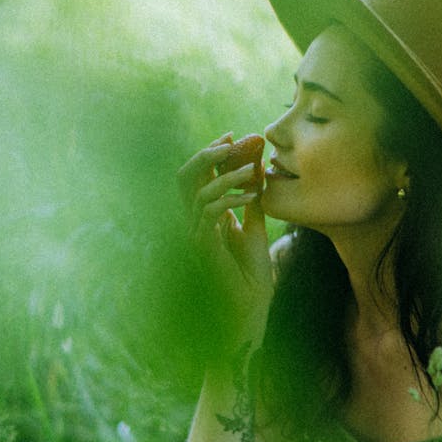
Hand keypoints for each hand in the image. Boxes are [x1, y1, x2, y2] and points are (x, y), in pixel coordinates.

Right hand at [177, 134, 272, 340]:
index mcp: (202, 214)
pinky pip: (209, 212)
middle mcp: (192, 220)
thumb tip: (256, 164)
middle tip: (233, 141)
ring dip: (227, 174)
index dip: (212, 150)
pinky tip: (253, 195)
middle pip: (185, 175)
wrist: (250, 306)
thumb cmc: (252, 271)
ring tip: (253, 169)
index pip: (198, 173)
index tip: (235, 135)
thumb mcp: (255, 225)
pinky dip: (231, 198)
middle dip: (208, 153)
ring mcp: (194, 233)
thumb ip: (251, 196)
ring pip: (197, 191)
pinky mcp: (202, 246)